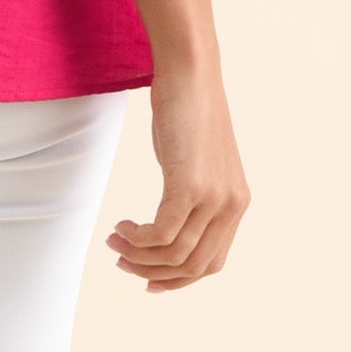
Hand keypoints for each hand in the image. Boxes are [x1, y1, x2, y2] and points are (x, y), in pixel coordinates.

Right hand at [105, 64, 249, 290]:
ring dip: (140, 256)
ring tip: (115, 241)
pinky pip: (162, 233)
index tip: (148, 279)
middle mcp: (230, 206)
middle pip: (193, 265)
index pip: (211, 262)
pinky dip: (138, 239)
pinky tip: (121, 226)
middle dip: (153, 271)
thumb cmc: (187, 108)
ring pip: (175, 254)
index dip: (178, 279)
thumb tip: (172, 215)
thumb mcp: (196, 159)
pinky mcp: (190, 184)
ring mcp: (213, 196)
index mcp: (235, 203)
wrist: (191, 72)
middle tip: (122, 260)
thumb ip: (192, 190)